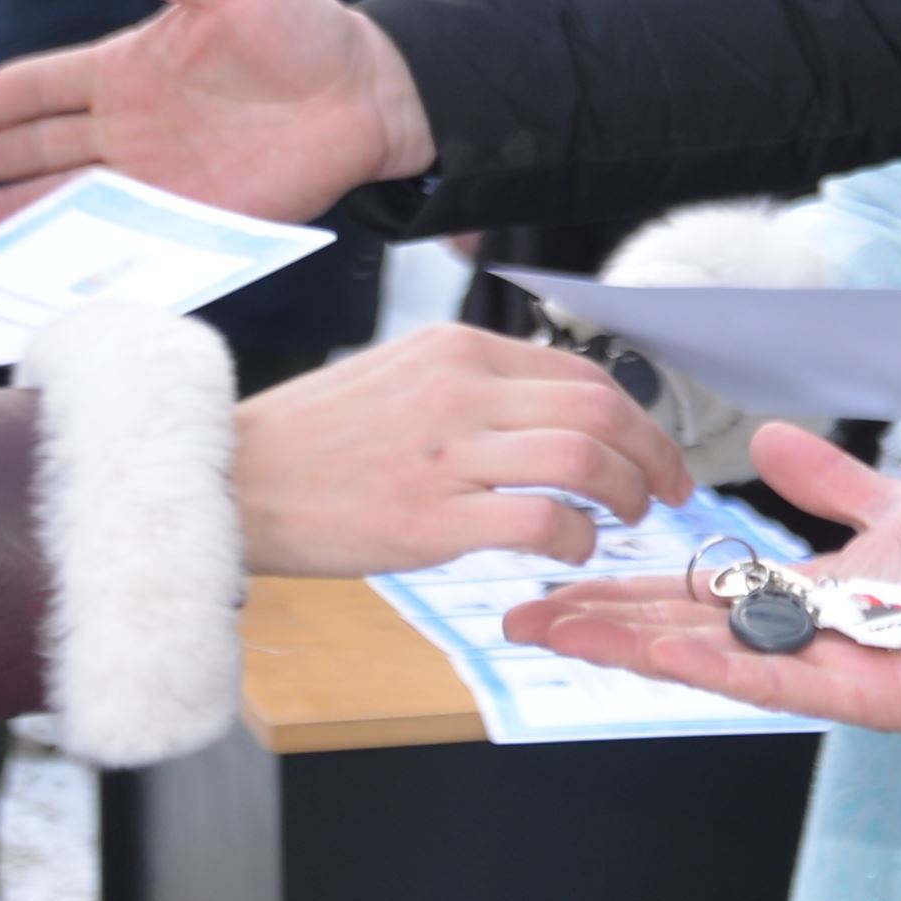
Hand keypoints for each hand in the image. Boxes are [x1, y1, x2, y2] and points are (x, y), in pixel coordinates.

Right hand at [0, 0, 434, 239]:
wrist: (370, 91)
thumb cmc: (300, 27)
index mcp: (126, 69)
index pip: (36, 88)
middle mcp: (128, 129)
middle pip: (32, 151)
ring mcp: (155, 179)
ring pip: (61, 201)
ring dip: (5, 216)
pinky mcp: (191, 221)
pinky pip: (121, 244)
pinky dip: (77, 259)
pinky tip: (35, 274)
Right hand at [231, 325, 689, 576]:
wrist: (230, 480)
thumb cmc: (313, 442)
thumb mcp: (399, 378)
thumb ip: (473, 387)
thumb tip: (549, 414)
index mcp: (457, 351)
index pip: (581, 375)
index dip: (638, 418)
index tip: (656, 453)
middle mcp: (460, 390)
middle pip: (599, 410)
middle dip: (654, 455)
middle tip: (670, 491)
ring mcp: (447, 454)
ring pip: (583, 458)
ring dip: (627, 493)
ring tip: (631, 519)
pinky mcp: (430, 518)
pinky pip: (541, 520)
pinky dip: (578, 538)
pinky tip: (575, 550)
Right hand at [505, 426, 900, 746]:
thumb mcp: (893, 509)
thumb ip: (829, 483)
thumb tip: (763, 442)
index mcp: (796, 603)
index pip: (689, 595)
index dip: (621, 591)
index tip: (555, 586)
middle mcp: (794, 642)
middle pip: (677, 630)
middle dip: (598, 626)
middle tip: (517, 620)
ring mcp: (818, 670)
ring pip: (705, 658)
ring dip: (629, 647)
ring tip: (559, 632)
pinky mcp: (854, 694)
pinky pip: (770, 679)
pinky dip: (712, 666)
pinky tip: (656, 652)